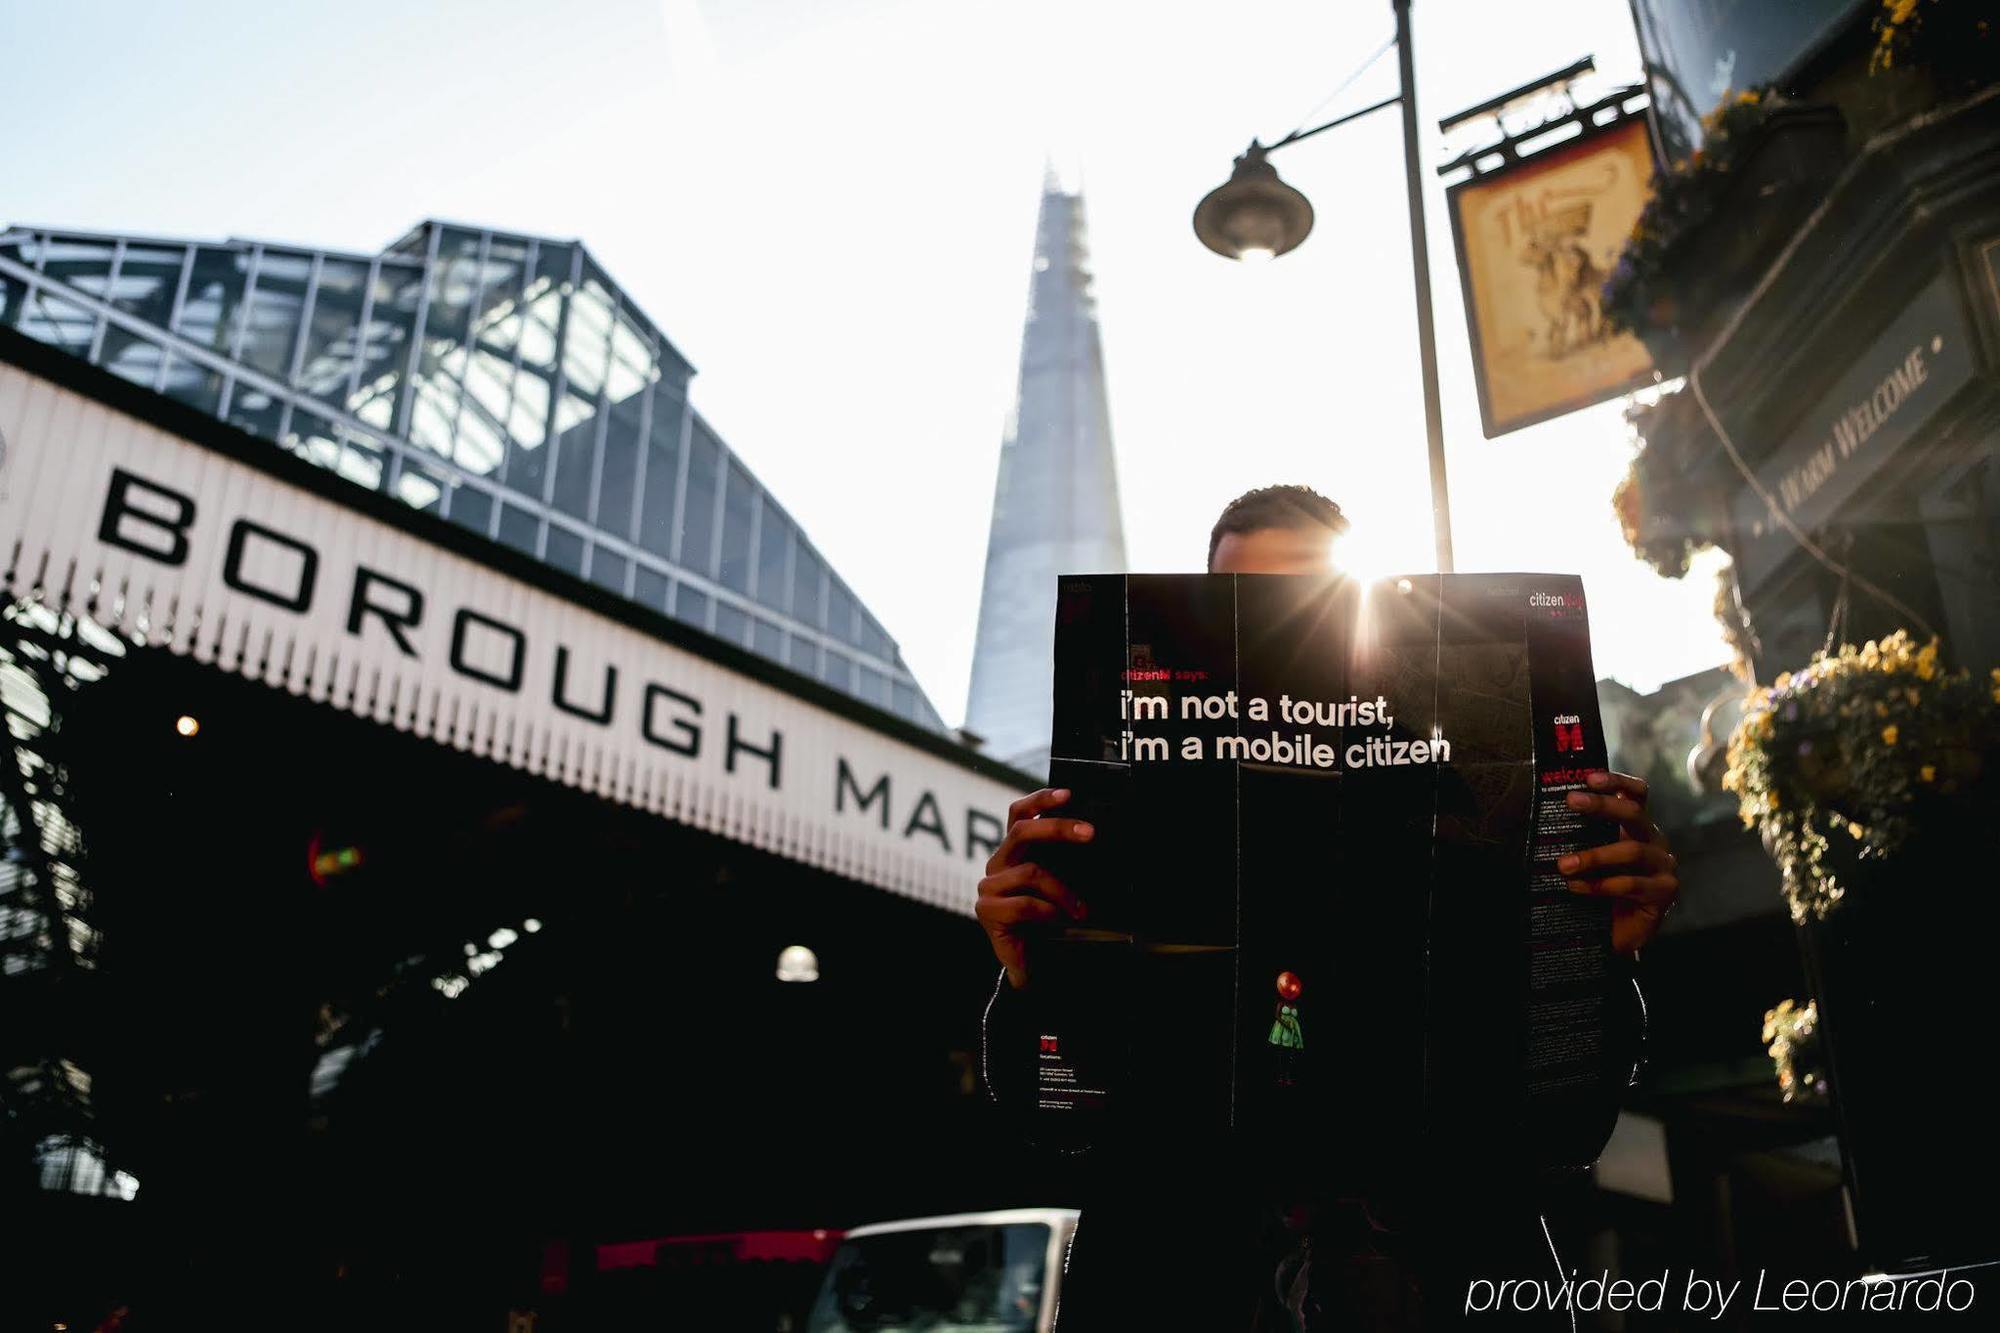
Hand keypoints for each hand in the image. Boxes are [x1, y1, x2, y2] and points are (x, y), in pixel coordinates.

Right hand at [975, 787, 1092, 989]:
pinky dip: (1048, 911)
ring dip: (1063, 890)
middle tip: (1090, 833)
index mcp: (1016, 852)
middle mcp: (999, 864)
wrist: (1039, 966)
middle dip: (1058, 829)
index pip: (1019, 814)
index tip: (1068, 793)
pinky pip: (1023, 903)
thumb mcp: (1065, 884)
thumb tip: (1092, 836)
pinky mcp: (987, 910)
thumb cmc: (1053, 922)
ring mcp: (990, 886)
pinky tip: (1060, 921)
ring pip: (1030, 872)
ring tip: (1081, 909)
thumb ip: (1069, 861)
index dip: (1040, 800)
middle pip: (1021, 832)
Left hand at [1561, 770, 1677, 954]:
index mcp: (1636, 827)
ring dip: (1594, 856)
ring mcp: (1663, 866)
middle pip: (1634, 814)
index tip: (1588, 777)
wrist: (1617, 934)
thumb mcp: (1589, 859)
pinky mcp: (1665, 892)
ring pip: (1631, 851)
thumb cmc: (1600, 890)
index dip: (1617, 781)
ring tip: (1563, 864)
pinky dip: (1601, 885)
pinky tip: (1577, 887)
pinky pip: (1631, 884)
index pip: (1636, 794)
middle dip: (1602, 805)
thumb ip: (1580, 837)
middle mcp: (1654, 841)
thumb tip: (1545, 815)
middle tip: (1572, 801)